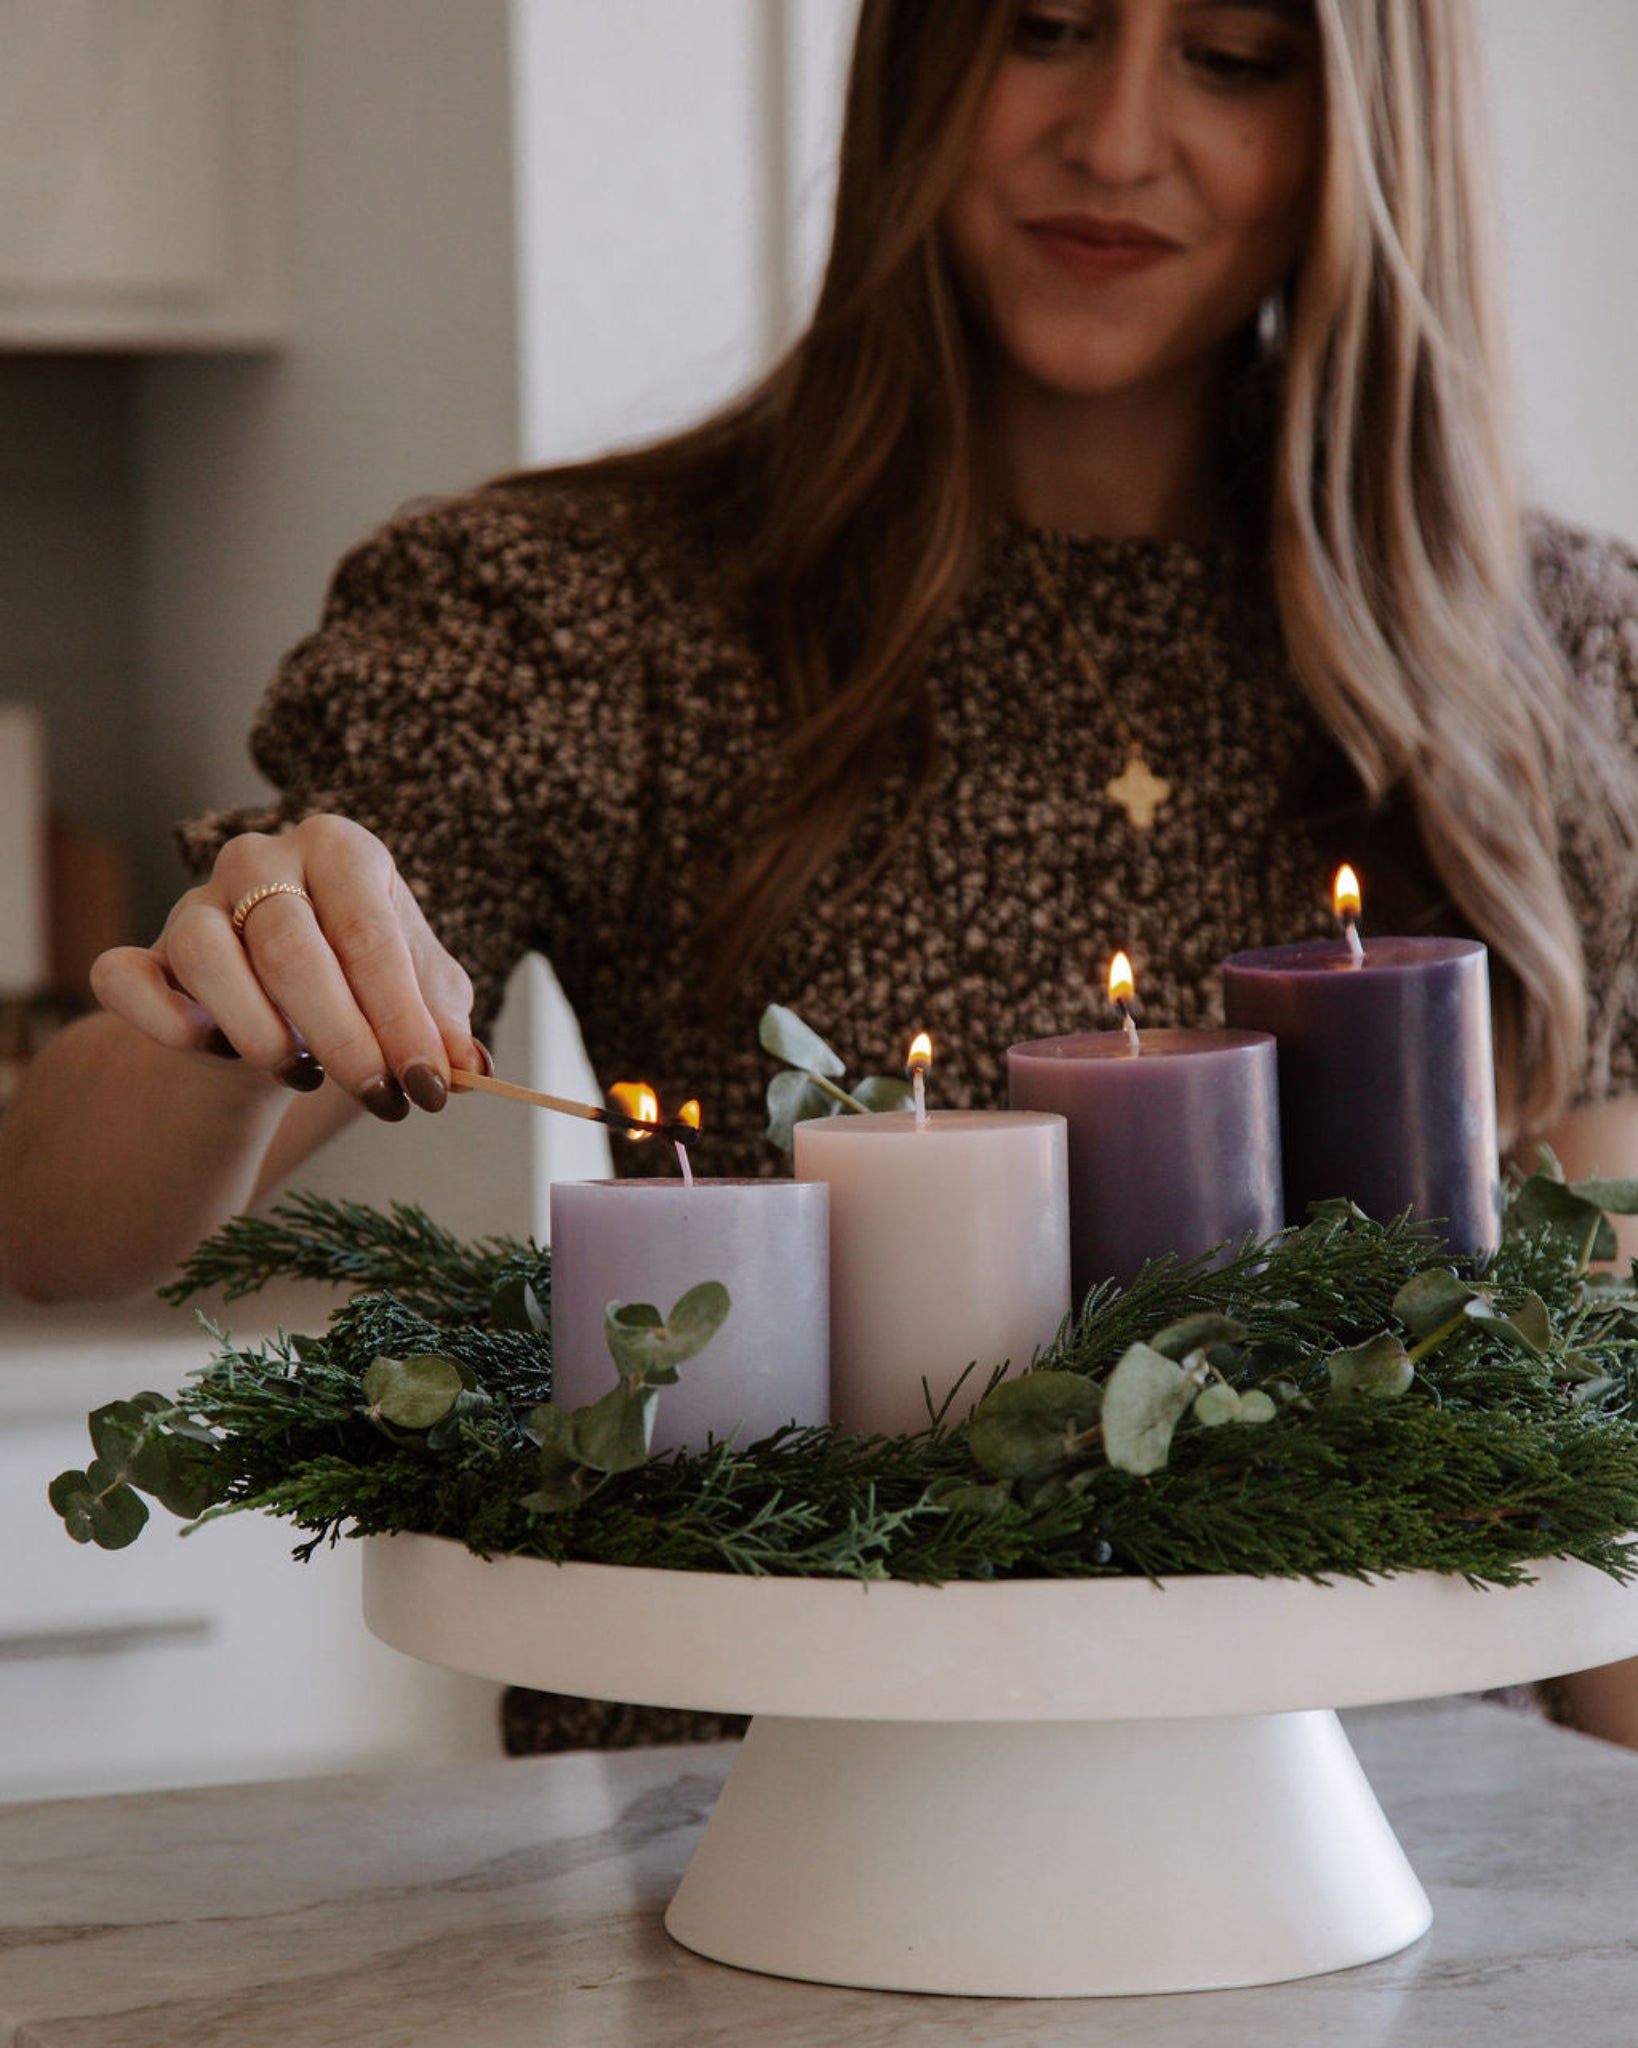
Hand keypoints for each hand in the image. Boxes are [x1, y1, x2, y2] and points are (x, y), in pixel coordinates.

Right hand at [90, 816, 485, 1119]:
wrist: (286, 1008)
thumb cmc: (363, 985)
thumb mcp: (418, 994)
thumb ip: (443, 1020)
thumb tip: (470, 1064)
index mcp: (340, 849)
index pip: (369, 934)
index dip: (403, 1018)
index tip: (430, 1085)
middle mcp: (261, 858)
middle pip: (291, 948)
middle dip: (343, 1037)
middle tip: (382, 1099)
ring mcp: (194, 900)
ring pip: (207, 958)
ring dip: (262, 1035)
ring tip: (305, 1076)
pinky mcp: (144, 951)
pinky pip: (126, 980)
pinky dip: (171, 1027)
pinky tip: (219, 1053)